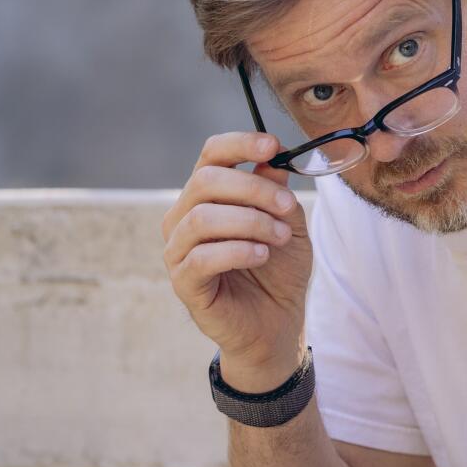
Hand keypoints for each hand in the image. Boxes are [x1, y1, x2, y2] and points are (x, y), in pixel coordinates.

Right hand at [161, 132, 311, 390]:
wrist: (276, 322)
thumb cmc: (278, 269)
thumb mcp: (288, 223)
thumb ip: (277, 191)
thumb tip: (272, 159)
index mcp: (208, 194)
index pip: (211, 154)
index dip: (239, 144)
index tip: (272, 146)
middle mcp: (184, 216)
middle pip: (206, 181)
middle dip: (253, 189)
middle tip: (286, 206)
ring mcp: (178, 249)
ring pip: (202, 217)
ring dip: (250, 222)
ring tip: (279, 237)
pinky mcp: (183, 282)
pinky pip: (202, 257)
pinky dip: (237, 250)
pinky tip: (262, 255)